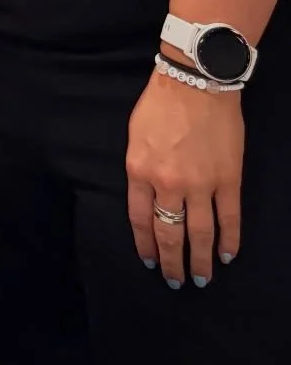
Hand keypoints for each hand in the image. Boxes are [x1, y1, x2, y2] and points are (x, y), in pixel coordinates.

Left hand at [126, 67, 243, 288]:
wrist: (195, 82)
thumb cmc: (160, 104)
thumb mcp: (135, 137)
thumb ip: (140, 170)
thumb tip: (148, 198)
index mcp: (139, 171)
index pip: (140, 220)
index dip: (146, 245)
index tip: (150, 261)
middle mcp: (168, 184)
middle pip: (169, 234)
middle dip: (172, 262)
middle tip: (175, 282)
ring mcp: (200, 184)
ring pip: (199, 234)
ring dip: (200, 261)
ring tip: (201, 279)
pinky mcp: (227, 180)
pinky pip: (229, 219)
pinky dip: (229, 241)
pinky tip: (227, 256)